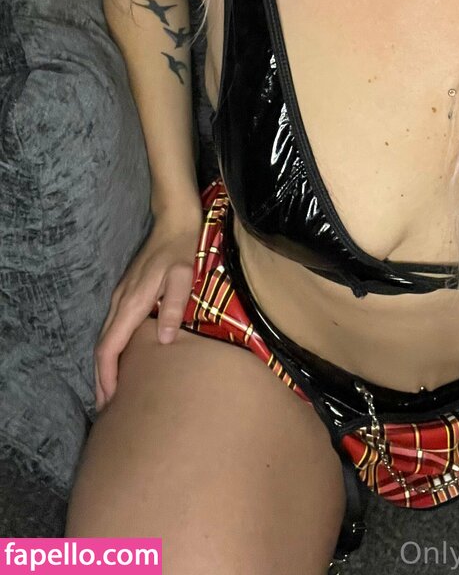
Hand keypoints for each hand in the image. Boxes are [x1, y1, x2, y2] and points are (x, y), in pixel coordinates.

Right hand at [94, 219, 200, 413]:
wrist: (173, 222)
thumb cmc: (182, 250)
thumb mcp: (183, 276)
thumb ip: (172, 305)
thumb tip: (163, 340)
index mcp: (131, 302)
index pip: (110, 346)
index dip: (107, 376)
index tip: (109, 400)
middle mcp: (120, 302)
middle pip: (102, 347)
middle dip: (101, 379)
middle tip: (106, 409)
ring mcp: (120, 296)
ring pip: (105, 337)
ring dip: (105, 366)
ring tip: (111, 392)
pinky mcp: (126, 293)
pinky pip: (112, 328)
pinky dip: (111, 350)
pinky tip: (120, 360)